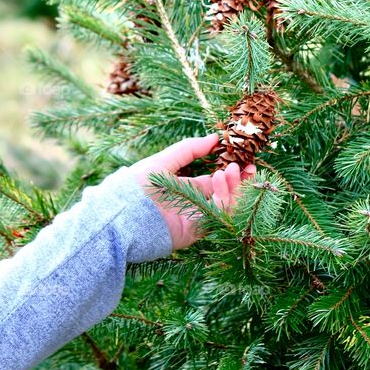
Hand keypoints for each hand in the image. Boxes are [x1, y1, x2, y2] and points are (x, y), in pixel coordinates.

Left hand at [129, 133, 255, 249]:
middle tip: (248, 167)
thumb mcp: (163, 160)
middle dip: (238, 181)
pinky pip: (218, 218)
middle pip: (224, 194)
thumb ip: (188, 149)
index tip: (245, 159)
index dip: (230, 170)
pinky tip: (221, 181)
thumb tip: (215, 137)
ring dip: (234, 188)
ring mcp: (194, 219)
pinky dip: (226, 201)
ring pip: (226, 206)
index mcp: (185, 187)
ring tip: (233, 170)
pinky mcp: (195, 232)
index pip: (215, 180)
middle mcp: (192, 204)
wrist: (121, 214)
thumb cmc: (137, 184)